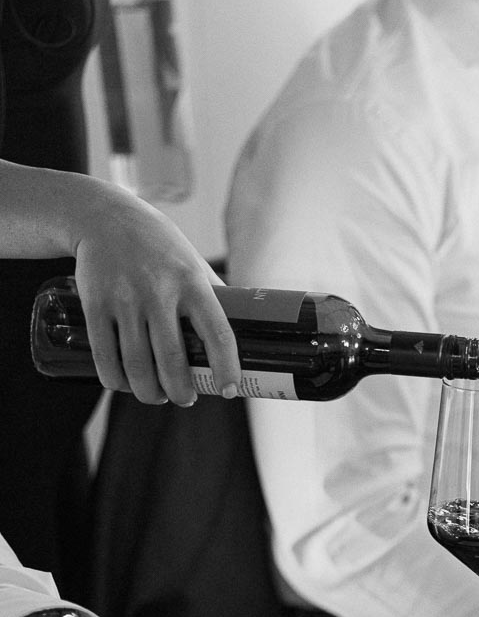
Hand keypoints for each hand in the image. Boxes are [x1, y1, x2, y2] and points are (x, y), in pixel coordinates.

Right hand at [74, 188, 240, 405]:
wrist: (104, 217)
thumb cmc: (159, 246)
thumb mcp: (193, 262)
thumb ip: (215, 295)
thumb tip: (246, 329)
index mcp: (193, 282)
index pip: (218, 334)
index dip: (226, 368)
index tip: (230, 391)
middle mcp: (159, 291)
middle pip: (172, 361)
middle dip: (181, 392)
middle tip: (185, 399)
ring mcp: (125, 299)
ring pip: (137, 366)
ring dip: (148, 393)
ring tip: (156, 396)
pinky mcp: (95, 305)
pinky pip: (105, 357)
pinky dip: (115, 381)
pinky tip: (123, 385)